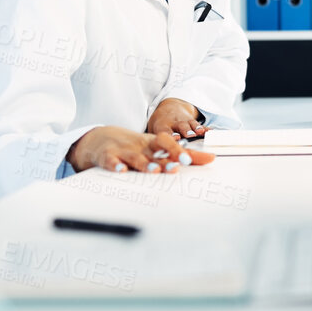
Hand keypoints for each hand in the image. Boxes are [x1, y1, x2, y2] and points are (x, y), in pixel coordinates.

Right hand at [68, 126, 214, 173]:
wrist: (99, 139)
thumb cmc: (133, 147)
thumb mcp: (156, 149)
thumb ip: (184, 155)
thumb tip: (212, 159)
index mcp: (153, 144)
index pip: (168, 143)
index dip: (179, 151)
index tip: (189, 161)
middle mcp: (140, 146)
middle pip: (155, 149)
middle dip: (166, 156)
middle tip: (177, 166)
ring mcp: (123, 151)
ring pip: (135, 157)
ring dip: (144, 164)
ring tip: (154, 170)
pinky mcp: (107, 157)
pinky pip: (111, 162)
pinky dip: (115, 165)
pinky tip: (121, 171)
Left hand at [146, 97, 206, 139]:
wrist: (168, 109)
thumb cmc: (160, 126)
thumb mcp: (155, 132)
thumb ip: (156, 143)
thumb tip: (156, 159)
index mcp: (163, 126)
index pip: (166, 130)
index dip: (171, 134)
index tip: (176, 138)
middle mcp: (174, 123)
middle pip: (180, 126)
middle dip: (185, 130)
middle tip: (189, 135)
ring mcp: (184, 121)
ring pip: (190, 124)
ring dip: (195, 128)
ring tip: (199, 132)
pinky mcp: (192, 122)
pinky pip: (199, 125)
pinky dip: (205, 128)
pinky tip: (210, 131)